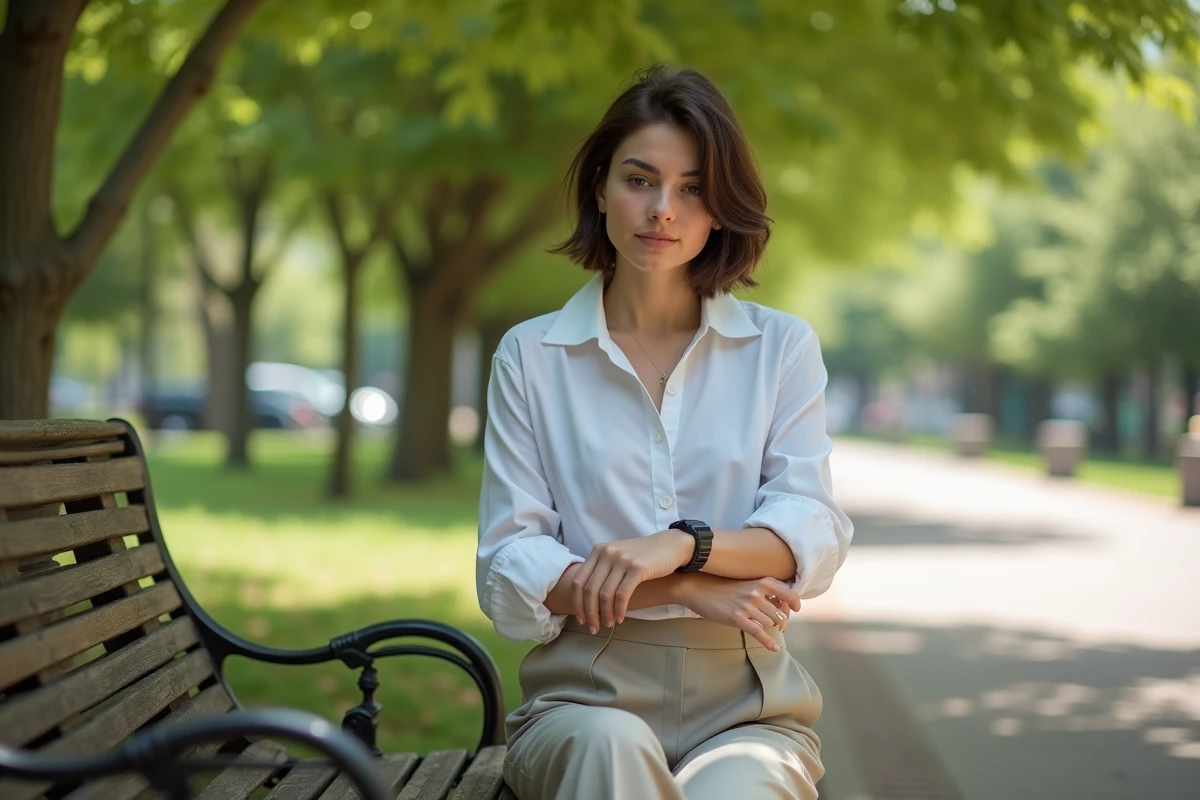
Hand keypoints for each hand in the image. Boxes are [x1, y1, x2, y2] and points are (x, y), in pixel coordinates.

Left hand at [572, 530, 692, 632]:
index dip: (577, 603)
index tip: (581, 618)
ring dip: (605, 614)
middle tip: (593, 628)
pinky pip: (622, 595)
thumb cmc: (643, 556)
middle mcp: (607, 553)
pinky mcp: (637, 568)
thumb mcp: (618, 556)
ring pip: (604, 594)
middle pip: (589, 589)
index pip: (578, 580)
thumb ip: (603, 569)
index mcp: (598, 550)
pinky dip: (619, 610)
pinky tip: (620, 619)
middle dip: (589, 613)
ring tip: (608, 625)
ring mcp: (622, 559)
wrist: (671, 545)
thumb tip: (587, 598)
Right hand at [675, 574, 800, 651]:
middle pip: (781, 614)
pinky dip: (768, 642)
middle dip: (781, 621)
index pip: (790, 595)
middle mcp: (757, 593)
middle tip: (776, 624)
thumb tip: (783, 605)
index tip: (795, 609)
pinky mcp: (738, 618)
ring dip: (768, 627)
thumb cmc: (724, 586)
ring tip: (761, 626)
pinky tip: (775, 648)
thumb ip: (765, 591)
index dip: (795, 604)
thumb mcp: (747, 583)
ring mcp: (748, 606)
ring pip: (770, 623)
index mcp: (763, 582)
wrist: (699, 588)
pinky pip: (759, 633)